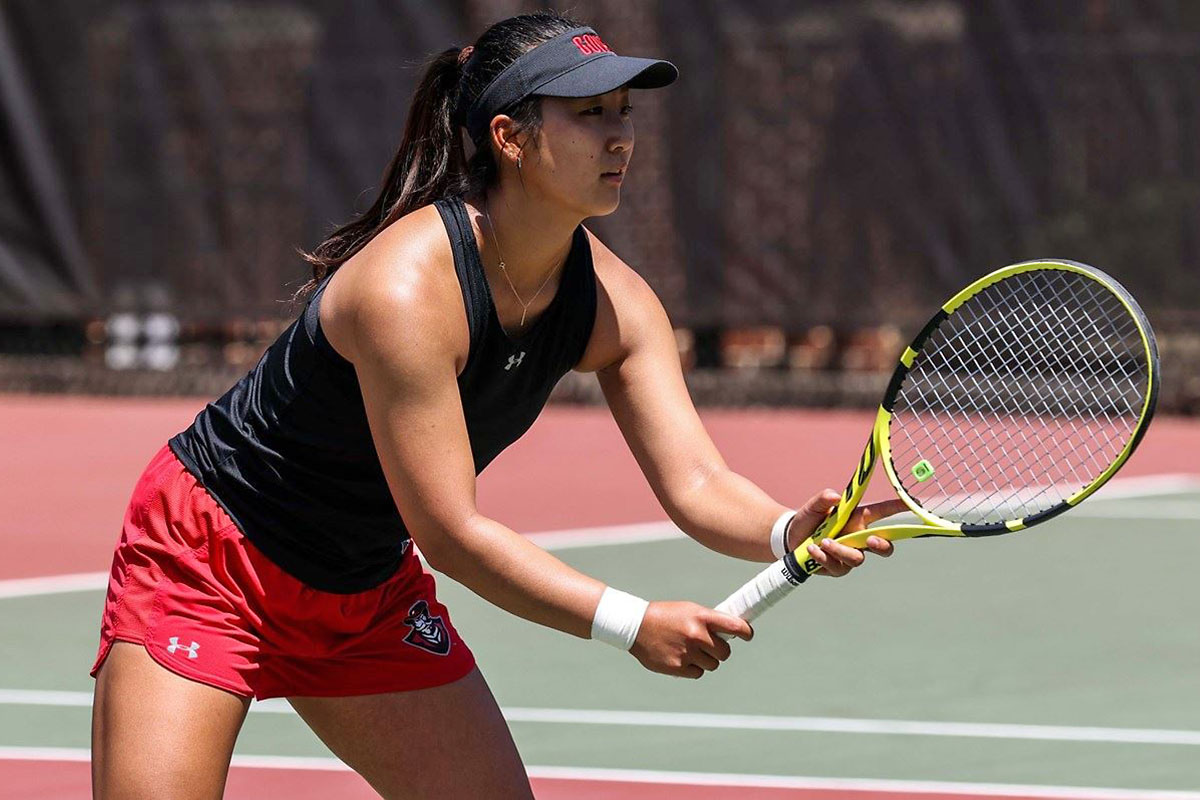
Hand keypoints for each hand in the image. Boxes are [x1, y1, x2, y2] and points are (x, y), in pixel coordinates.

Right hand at [629, 601, 752, 678]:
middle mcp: (696, 635)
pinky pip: (698, 673)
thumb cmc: (666, 616)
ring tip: (689, 649)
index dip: (746, 633)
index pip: (735, 627)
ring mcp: (687, 652)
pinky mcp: (678, 667)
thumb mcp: (689, 610)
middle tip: (709, 645)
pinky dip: (692, 668)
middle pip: (725, 652)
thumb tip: (733, 632)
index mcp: (701, 617)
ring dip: (706, 660)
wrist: (635, 626)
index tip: (747, 635)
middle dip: (720, 650)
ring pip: (713, 664)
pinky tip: (680, 657)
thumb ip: (710, 621)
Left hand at [787, 489, 902, 576]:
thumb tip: (835, 496)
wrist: (792, 538)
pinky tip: (812, 549)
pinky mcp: (838, 568)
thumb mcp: (814, 506)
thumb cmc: (809, 519)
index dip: (900, 508)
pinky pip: (837, 567)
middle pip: (885, 546)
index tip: (914, 503)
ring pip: (858, 559)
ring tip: (823, 542)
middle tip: (870, 540)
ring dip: (841, 550)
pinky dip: (823, 557)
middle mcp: (858, 538)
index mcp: (858, 519)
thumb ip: (823, 499)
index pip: (884, 513)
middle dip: (883, 545)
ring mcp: (850, 555)